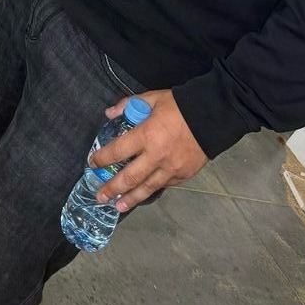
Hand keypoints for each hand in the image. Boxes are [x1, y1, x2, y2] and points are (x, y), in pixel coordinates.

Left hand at [92, 90, 205, 211]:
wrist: (212, 116)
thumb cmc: (179, 105)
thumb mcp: (152, 98)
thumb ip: (129, 105)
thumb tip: (109, 113)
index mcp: (146, 135)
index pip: (118, 151)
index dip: (102, 158)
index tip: (92, 163)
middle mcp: (156, 156)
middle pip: (129, 177)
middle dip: (112, 188)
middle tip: (99, 196)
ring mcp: (171, 169)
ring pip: (147, 188)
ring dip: (130, 198)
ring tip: (118, 206)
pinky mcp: (183, 175)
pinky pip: (164, 185)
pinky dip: (152, 189)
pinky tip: (144, 193)